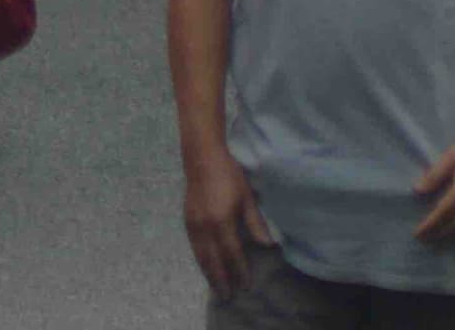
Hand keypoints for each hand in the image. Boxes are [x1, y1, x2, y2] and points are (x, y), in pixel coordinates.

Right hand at [182, 149, 276, 295]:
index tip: (246, 285)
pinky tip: (206, 267)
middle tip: (228, 295)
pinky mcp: (187, 221)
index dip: (240, 270)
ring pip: (201, 257)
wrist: (202, 158)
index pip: (232, 253)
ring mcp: (193, 225)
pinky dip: (200, 261)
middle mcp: (205, 227)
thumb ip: (255, 223)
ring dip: (209, 274)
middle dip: (222, 279)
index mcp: (222, 221)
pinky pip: (194, 248)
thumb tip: (267, 244)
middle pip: (214, 261)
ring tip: (217, 287)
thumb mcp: (247, 197)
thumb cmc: (229, 175)